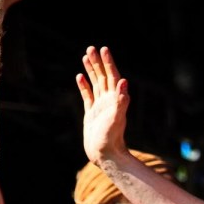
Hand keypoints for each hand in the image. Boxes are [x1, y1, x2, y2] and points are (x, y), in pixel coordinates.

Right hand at [76, 45, 130, 165]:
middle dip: (97, 62)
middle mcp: (108, 100)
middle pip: (103, 76)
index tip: (103, 49)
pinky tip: (80, 76)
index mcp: (115, 99)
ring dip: (91, 70)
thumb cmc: (112, 138)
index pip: (112, 76)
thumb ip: (121, 100)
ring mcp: (100, 106)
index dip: (108, 63)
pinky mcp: (92, 113)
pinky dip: (84, 85)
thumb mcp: (117, 117)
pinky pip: (87, 95)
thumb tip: (124, 82)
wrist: (106, 155)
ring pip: (95, 83)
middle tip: (91, 48)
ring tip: (85, 56)